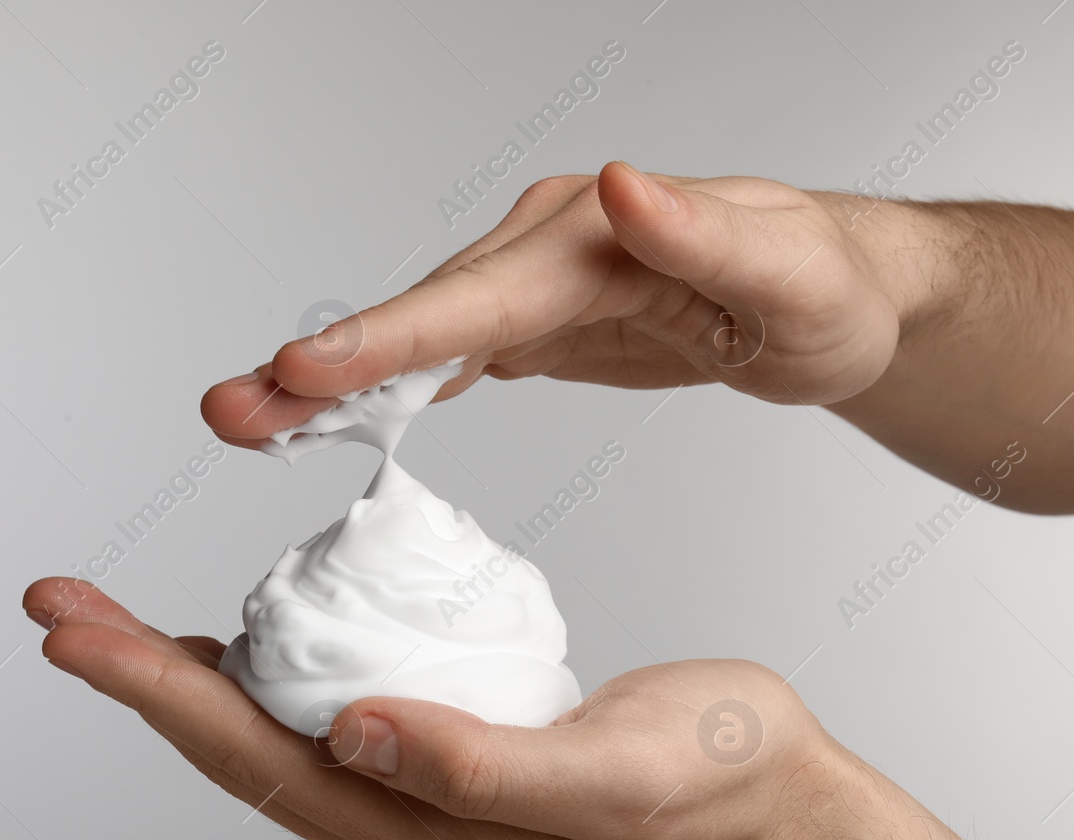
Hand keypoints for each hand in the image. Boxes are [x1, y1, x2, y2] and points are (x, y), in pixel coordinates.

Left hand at [20, 576, 855, 839]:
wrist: (775, 807)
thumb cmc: (709, 784)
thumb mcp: (605, 771)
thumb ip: (478, 765)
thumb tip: (351, 733)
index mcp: (423, 837)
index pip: (258, 759)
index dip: (157, 692)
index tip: (78, 632)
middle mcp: (404, 825)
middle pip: (241, 748)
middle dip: (141, 678)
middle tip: (62, 608)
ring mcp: (423, 797)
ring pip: (274, 734)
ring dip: (188, 677)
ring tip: (118, 622)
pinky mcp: (450, 758)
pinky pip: (332, 715)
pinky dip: (270, 671)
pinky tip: (251, 638)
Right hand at [201, 163, 933, 448]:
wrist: (841, 299)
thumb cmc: (826, 289)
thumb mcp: (791, 273)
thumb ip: (704, 233)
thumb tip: (619, 185)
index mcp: (595, 235)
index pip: (479, 297)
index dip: (389, 338)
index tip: (304, 368)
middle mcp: (551, 247)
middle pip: (423, 317)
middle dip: (323, 368)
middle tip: (232, 410)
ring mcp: (539, 284)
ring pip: (421, 338)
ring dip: (333, 382)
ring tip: (249, 419)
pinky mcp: (544, 323)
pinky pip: (450, 354)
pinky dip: (389, 385)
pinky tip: (337, 415)